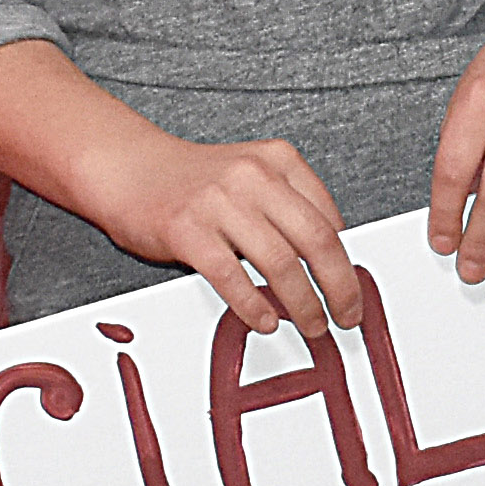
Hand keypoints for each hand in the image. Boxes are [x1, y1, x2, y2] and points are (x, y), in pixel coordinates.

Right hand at [95, 128, 361, 336]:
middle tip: (348, 315)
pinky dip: (254, 305)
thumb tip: (330, 263)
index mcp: (277, 160)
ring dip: (304, 303)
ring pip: (281, 263)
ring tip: (313, 325)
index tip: (355, 289)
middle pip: (317, 240)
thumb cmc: (193, 182)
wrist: (129, 168)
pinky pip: (232, 276)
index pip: (330, 217)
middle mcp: (252, 176)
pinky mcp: (187, 229)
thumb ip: (288, 209)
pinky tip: (266, 320)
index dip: (348, 261)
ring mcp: (219, 202)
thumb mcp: (252, 177)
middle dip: (340, 287)